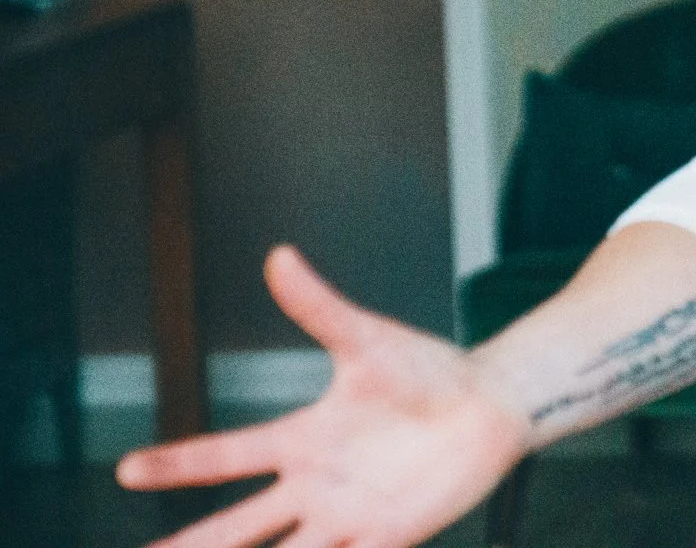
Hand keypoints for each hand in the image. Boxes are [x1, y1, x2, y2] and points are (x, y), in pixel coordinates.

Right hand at [117, 246, 526, 547]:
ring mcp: (348, 515)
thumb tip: (279, 256)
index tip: (125, 471)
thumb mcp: (367, 341)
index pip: (225, 456)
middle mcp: (314, 484)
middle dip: (189, 547)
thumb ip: (319, 307)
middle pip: (237, 527)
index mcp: (302, 439)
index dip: (176, 464)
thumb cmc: (428, 370)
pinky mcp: (388, 535)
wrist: (491, 403)